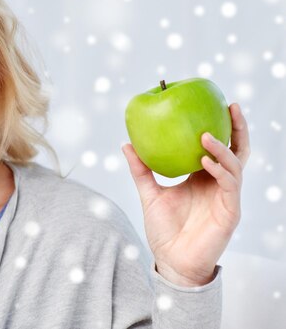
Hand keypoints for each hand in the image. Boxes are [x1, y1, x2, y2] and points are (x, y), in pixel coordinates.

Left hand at [121, 103, 249, 286]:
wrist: (171, 261)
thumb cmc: (164, 230)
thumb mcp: (149, 194)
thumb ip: (141, 170)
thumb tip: (126, 143)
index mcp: (203, 177)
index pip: (219, 147)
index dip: (222, 126)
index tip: (216, 103)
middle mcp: (219, 184)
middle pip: (237, 150)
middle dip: (238, 128)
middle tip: (231, 106)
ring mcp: (227, 197)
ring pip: (235, 164)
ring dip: (222, 148)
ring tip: (204, 136)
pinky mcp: (229, 211)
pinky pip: (229, 186)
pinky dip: (219, 171)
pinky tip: (204, 162)